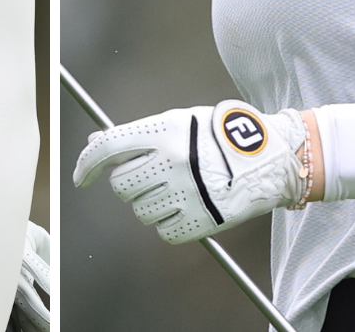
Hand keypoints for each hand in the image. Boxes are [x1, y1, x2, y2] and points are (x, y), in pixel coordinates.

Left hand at [72, 101, 308, 243]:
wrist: (273, 158)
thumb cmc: (227, 136)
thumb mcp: (183, 122)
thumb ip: (141, 135)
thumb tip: (97, 145)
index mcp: (166, 131)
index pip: (108, 148)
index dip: (87, 163)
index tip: (82, 176)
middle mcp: (172, 162)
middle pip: (122, 185)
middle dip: (132, 184)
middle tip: (156, 177)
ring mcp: (185, 193)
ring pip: (140, 211)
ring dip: (153, 205)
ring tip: (181, 190)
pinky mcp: (199, 221)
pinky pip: (164, 233)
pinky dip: (172, 225)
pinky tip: (190, 207)